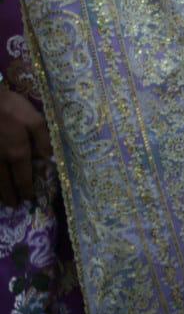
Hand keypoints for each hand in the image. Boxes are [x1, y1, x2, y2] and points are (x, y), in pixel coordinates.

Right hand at [0, 89, 51, 207]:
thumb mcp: (34, 119)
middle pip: (5, 183)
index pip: (23, 177)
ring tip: (3, 201)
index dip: (26, 189)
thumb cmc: (10, 108)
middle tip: (14, 205)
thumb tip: (48, 157)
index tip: (29, 198)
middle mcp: (0, 161)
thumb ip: (43, 139)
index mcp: (18, 152)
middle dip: (10, 195)